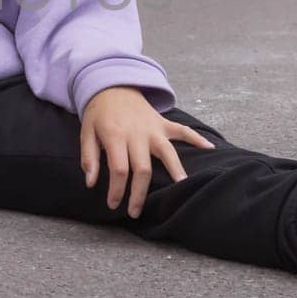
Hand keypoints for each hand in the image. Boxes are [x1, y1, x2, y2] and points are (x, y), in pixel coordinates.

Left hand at [81, 87, 214, 217]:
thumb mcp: (86, 132)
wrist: (114, 85)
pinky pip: (183, 130)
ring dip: (175, 170)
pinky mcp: (164, 123)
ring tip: (182, 187)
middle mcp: (137, 133)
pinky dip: (197, 138)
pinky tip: (209, 147)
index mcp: (115, 136)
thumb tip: (91, 182)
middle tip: (136, 212)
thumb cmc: (99, 113)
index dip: (117, 190)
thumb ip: (89, 157)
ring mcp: (153, 128)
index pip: (119, 169)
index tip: (114, 204)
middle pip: (142, 168)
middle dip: (139, 193)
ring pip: (167, 152)